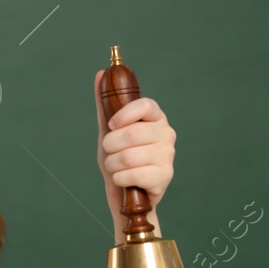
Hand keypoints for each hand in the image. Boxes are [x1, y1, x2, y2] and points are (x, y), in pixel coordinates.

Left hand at [94, 69, 175, 218]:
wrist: (124, 193)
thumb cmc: (118, 158)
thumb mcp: (108, 130)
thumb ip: (105, 104)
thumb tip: (99, 74)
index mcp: (155, 118)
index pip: (146, 105)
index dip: (124, 115)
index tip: (111, 126)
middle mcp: (167, 133)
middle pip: (132, 134)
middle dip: (110, 146)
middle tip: (110, 153)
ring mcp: (168, 155)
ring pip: (129, 156)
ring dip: (113, 165)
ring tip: (117, 168)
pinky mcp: (166, 176)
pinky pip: (133, 174)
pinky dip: (119, 179)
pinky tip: (123, 180)